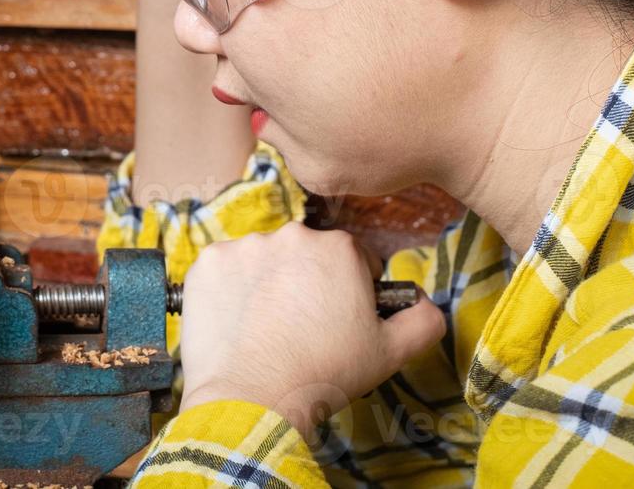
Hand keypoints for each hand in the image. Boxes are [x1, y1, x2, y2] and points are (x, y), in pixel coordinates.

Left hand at [177, 222, 445, 442]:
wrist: (254, 399)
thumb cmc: (324, 374)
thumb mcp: (391, 352)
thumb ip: (423, 320)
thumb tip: (426, 304)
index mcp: (337, 247)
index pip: (351, 259)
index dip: (350, 292)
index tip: (338, 321)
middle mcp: (290, 235)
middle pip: (306, 257)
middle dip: (307, 284)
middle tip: (303, 329)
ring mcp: (243, 247)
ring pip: (264, 262)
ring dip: (268, 285)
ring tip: (268, 330)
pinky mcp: (207, 264)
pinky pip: (224, 272)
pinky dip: (230, 292)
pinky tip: (238, 324)